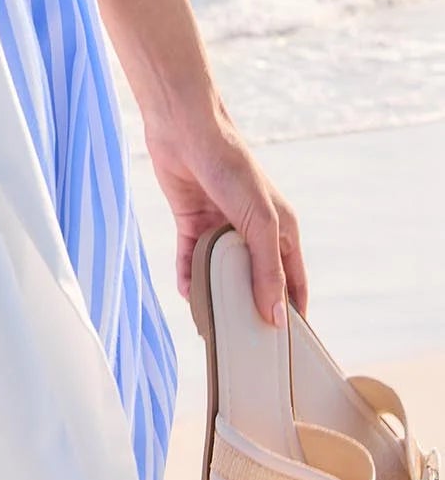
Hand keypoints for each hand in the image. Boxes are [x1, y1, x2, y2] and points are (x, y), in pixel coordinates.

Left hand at [142, 93, 309, 329]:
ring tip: (212, 327)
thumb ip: (268, 269)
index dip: (293, 313)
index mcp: (282, 230)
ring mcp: (222, 228)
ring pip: (222, 274)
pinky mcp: (192, 222)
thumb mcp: (259, 222)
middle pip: (256, 282)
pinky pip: (192, 259)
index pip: (294, 283)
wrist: (185, 130)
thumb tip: (276, 317)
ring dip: (217, 296)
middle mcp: (254, 232)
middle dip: (250, 310)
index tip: (287, 349)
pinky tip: (188, 294)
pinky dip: (189, 277)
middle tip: (244, 346)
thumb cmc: (232, 167)